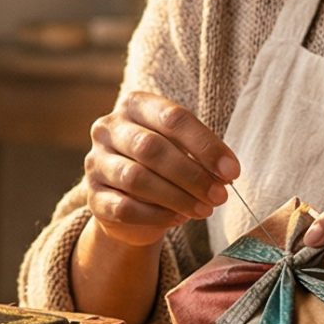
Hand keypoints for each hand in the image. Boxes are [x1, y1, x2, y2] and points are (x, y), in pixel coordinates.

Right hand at [83, 92, 239, 247]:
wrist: (129, 202)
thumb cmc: (164, 166)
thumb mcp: (183, 150)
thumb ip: (201, 157)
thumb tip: (225, 174)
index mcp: (135, 105)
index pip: (172, 117)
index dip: (205, 145)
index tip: (232, 171)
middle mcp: (108, 128)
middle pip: (151, 148)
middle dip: (192, 175)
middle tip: (220, 196)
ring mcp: (95, 162)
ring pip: (136, 178)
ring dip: (177, 197)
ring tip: (204, 210)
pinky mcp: (92, 196)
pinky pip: (124, 207)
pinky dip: (155, 215)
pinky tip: (177, 218)